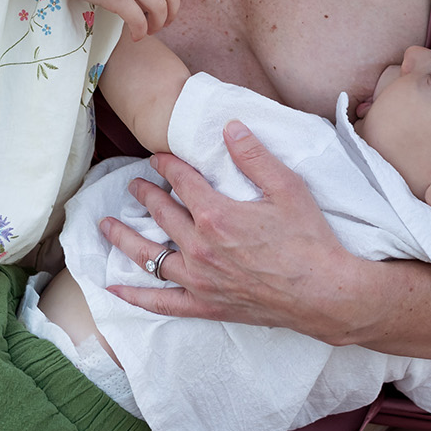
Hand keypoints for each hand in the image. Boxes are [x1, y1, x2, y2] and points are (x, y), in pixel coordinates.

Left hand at [98, 120, 373, 342]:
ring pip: (149, 256)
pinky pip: (161, 302)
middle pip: (161, 213)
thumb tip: (229, 126)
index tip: (158, 157)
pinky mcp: (205, 305)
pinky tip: (114, 289)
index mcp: (216, 214)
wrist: (324, 294)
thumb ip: (254, 156)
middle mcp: (199, 246)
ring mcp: (199, 278)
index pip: (181, 181)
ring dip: (124, 238)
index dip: (167, 165)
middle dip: (145, 195)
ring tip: (106, 225)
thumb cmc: (310, 240)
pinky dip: (136, 295)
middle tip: (134, 185)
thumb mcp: (288, 188)